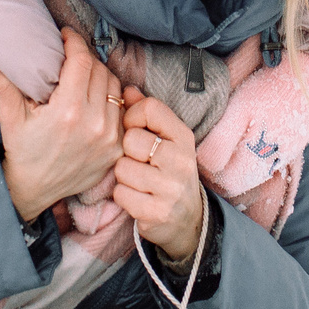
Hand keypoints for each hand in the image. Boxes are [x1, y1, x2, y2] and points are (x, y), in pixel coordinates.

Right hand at [0, 30, 123, 223]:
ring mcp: (109, 137)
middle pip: (101, 71)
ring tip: (83, 77)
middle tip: (71, 58)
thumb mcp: (11, 118)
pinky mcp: (116, 148)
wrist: (35, 189)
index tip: (67, 35)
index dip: (75, 42)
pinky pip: (122, 111)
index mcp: (68, 111)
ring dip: (101, 77)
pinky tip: (95, 99)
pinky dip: (111, 100)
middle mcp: (94, 123)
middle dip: (86, 59)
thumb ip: (1, 86)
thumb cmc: (22, 150)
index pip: (82, 61)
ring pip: (115, 88)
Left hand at [112, 94, 204, 264]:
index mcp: (183, 136)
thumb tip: (127, 89)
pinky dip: (124, 196)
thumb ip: (147, 114)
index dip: (132, 117)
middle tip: (139, 162)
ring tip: (139, 181)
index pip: (150, 108)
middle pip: (131, 139)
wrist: (188, 219)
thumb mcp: (166, 140)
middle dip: (127, 152)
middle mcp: (181, 160)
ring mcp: (171, 188)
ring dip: (124, 177)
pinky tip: (138, 198)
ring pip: (122, 168)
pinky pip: (121, 194)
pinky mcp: (158, 212)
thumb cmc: (169, 172)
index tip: (135, 130)